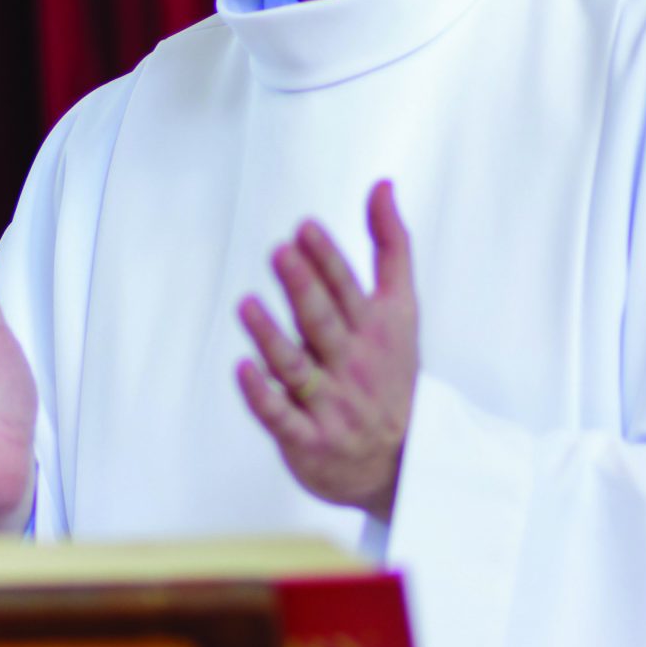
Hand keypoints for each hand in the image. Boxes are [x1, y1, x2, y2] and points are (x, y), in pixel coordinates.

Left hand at [235, 180, 418, 517]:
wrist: (402, 460)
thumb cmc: (391, 371)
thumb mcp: (401, 307)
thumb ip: (390, 245)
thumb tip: (381, 186)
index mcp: (373, 329)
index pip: (347, 289)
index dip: (327, 259)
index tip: (304, 229)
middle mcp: (351, 363)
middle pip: (323, 322)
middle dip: (303, 288)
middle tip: (280, 252)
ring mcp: (329, 403)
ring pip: (296, 366)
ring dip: (271, 337)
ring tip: (247, 304)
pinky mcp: (308, 438)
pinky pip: (282, 417)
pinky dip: (263, 396)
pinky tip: (243, 369)